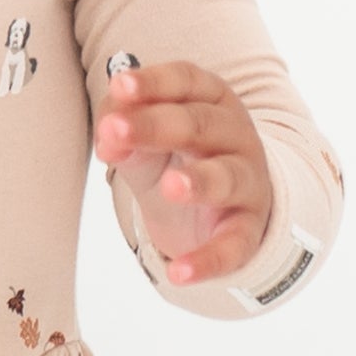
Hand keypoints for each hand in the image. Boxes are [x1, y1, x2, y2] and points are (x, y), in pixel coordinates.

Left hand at [96, 62, 273, 285]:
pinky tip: (178, 274)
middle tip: (116, 129)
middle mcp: (236, 136)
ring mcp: (247, 182)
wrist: (225, 214)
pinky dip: (207, 261)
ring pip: (227, 177)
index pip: (186, 81)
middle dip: (156, 125)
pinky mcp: (248, 230)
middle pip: (199, 125)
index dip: (154, 82)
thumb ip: (125, 134)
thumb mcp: (148, 145)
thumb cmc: (181, 162)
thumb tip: (107, 134)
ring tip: (170, 188)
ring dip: (199, 181)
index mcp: (211, 102)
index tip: (120, 84)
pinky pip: (233, 246)